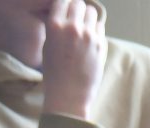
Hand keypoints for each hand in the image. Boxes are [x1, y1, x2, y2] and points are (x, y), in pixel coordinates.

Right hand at [38, 0, 105, 117]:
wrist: (68, 96)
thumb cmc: (55, 73)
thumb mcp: (48, 46)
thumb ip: (57, 27)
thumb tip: (66, 14)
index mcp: (55, 27)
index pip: (63, 0)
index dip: (65, 4)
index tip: (66, 10)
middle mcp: (72, 28)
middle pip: (79, 3)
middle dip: (77, 9)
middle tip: (75, 20)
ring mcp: (89, 36)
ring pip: (92, 12)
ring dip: (88, 17)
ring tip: (84, 29)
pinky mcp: (101, 44)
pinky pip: (100, 27)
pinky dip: (95, 30)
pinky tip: (90, 41)